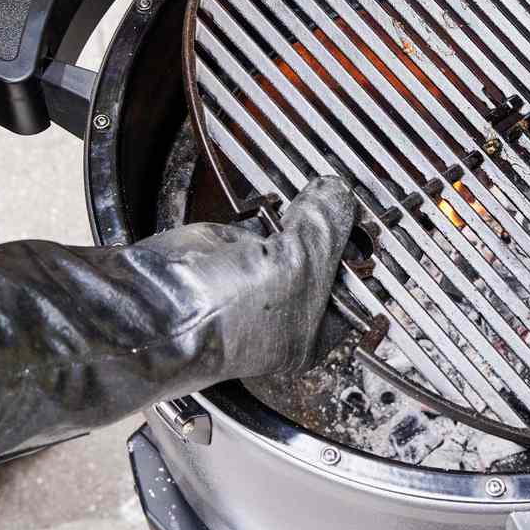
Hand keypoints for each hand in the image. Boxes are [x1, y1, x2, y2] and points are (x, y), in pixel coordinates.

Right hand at [0, 177, 355, 464]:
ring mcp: (252, 282)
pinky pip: (260, 224)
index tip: (377, 225)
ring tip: (317, 193)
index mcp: (310, 336)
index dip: (367, 258)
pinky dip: (269, 208)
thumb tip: (339, 195)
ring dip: (304, 214)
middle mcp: (284, 314)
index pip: (356, 294)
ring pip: (294, 238)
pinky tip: (277, 198)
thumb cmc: (225, 312)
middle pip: (325, 260)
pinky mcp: (225, 253)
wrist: (152, 303)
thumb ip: (328, 225)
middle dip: (334, 230)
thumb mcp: (301, 264)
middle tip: (346, 200)